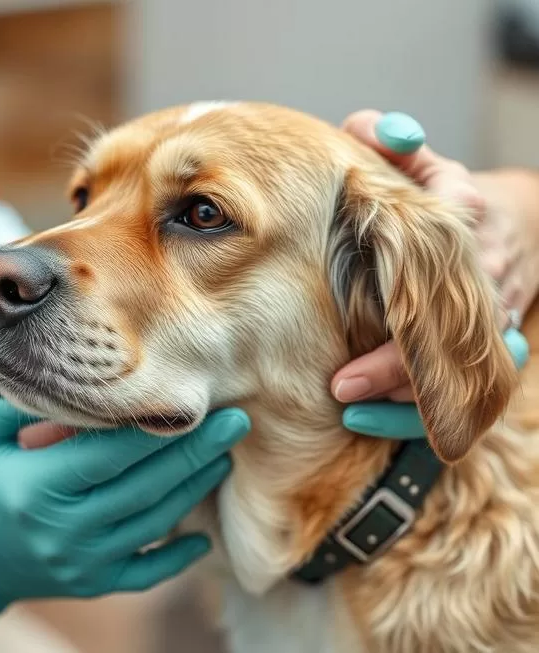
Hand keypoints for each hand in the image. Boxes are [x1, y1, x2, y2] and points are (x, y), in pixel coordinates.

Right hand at [0, 394, 249, 644]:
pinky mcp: (90, 585)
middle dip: (196, 451)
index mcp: (37, 486)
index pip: (113, 451)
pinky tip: (203, 535)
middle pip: (146, 486)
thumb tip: (81, 376)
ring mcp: (81, 562)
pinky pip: (146, 573)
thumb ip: (28, 404)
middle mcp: (64, 529)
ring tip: (221, 457)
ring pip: (154, 524)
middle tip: (236, 421)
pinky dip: (178, 556)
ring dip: (194, 490)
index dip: (160, 426)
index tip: (198, 402)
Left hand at [333, 110, 531, 437]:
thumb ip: (386, 138)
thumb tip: (366, 129)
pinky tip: (368, 423)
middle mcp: (483, 272)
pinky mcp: (492, 346)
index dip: (402, 295)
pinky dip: (421, 414)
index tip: (350, 316)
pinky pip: (465, 391)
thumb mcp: (419, 160)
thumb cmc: (441, 192)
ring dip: (406, 400)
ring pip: (460, 372)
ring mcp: (492, 315)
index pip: (437, 267)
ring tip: (348, 412)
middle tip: (338, 387)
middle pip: (447, 333)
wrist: (511, 224)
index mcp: (466, 220)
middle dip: (394, 367)